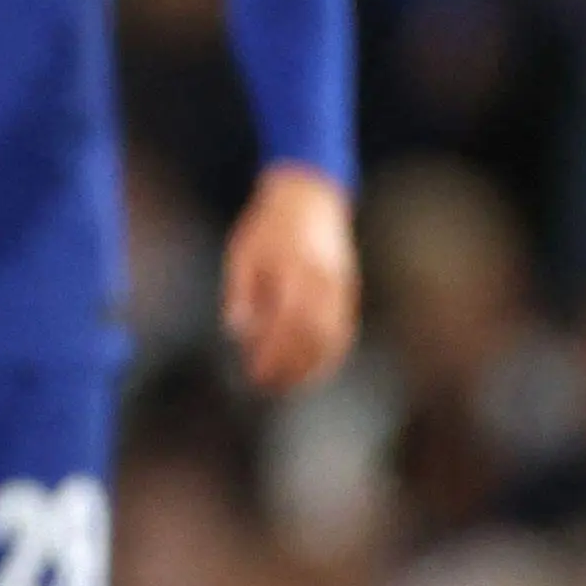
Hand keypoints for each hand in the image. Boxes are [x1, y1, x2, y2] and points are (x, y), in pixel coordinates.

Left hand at [222, 163, 358, 394]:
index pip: (287, 322)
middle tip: (265, 386)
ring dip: (310, 367)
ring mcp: (341, 288)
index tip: (254, 372)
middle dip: (289, 366)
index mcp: (295, 270)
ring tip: (285, 385)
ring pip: (332, 339)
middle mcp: (323, 282)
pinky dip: (330, 355)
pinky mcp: (348, 292)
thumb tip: (236, 332)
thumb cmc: (267, 227)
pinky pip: (344, 331)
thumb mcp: (242, 252)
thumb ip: (240, 291)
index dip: (273, 352)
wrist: (309, 199)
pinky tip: (311, 371)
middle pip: (311, 336)